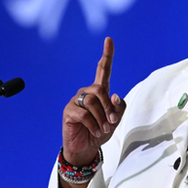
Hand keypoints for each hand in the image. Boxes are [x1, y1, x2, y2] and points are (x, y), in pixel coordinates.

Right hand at [61, 37, 126, 165]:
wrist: (87, 148)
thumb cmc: (101, 131)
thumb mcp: (115, 120)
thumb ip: (118, 107)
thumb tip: (115, 95)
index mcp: (100, 91)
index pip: (103, 70)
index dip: (107, 55)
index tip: (109, 40)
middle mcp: (87, 92)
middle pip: (100, 90)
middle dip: (109, 107)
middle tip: (111, 122)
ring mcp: (77, 100)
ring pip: (92, 102)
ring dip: (102, 118)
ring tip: (103, 129)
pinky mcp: (69, 111)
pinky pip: (84, 114)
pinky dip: (94, 125)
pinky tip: (95, 132)